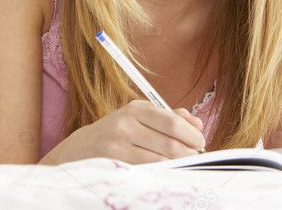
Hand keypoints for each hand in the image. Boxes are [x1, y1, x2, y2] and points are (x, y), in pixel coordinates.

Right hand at [40, 100, 205, 164]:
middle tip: (195, 157)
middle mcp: (125, 124)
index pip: (172, 122)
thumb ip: (169, 117)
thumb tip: (197, 124)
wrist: (80, 148)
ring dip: (178, 165)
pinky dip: (162, 173)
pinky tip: (166, 171)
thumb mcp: (139, 117)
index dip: (191, 135)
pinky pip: (147, 172)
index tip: (200, 142)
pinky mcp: (114, 164)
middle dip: (189, 153)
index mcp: (135, 109)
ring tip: (183, 164)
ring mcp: (118, 146)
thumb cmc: (118, 132)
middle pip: (169, 144)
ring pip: (161, 161)